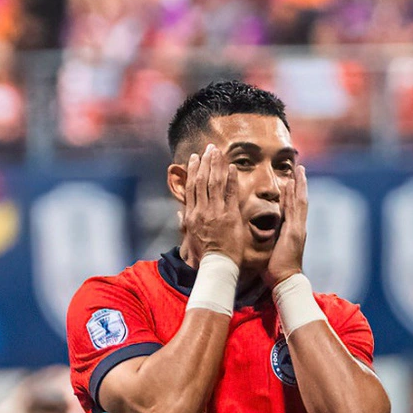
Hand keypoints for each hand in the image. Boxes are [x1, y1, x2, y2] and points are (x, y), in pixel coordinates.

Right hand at [179, 144, 249, 264]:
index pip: (191, 187)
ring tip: (219, 152)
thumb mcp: (190, 238)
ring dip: (217, 165)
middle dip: (205, 162)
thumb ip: (184, 223)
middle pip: (202, 180)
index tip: (195, 158)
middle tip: (209, 148)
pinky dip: (231, 179)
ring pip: (215, 183)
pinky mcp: (230, 215)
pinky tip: (232, 167)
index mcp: (191, 215)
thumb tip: (179, 213)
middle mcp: (202, 210)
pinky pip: (231, 193)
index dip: (193, 170)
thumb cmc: (204, 254)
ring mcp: (216, 212)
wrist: (217, 265)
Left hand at [270, 163, 307, 283]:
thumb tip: (257, 232)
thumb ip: (268, 239)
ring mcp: (298, 227)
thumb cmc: (275, 270)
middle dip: (299, 185)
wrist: (285, 281)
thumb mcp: (270, 250)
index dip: (290, 195)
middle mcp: (297, 227)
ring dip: (300, 184)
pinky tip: (295, 182)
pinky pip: (297, 208)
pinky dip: (296, 194)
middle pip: (298, 201)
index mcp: (290, 231)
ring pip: (300, 200)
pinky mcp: (296, 230)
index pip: (290, 209)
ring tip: (300, 169)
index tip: (289, 181)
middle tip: (299, 169)